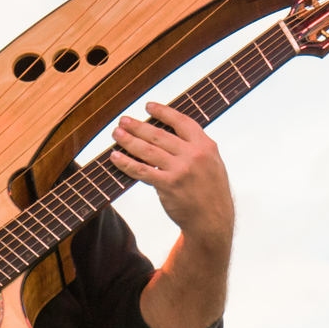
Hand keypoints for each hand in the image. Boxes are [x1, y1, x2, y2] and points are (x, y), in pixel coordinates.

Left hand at [110, 102, 233, 251]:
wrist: (213, 220)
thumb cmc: (210, 192)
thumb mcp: (212, 163)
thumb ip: (195, 148)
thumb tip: (170, 133)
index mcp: (206, 146)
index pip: (181, 121)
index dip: (163, 112)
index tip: (148, 106)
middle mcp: (194, 155)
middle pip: (159, 134)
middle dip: (138, 126)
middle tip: (123, 120)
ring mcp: (180, 170)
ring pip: (148, 150)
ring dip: (128, 140)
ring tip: (116, 134)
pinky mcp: (168, 185)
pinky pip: (141, 171)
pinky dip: (126, 163)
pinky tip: (115, 157)